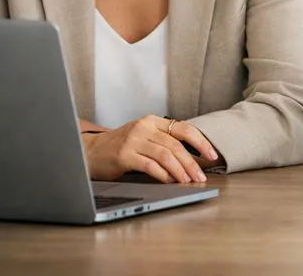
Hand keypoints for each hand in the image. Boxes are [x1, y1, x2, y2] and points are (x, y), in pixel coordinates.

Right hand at [82, 115, 218, 182]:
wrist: (90, 151)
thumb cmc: (121, 147)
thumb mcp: (144, 137)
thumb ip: (163, 141)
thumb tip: (192, 156)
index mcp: (153, 121)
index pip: (184, 129)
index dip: (201, 142)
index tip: (212, 155)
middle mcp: (144, 127)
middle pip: (176, 144)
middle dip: (192, 162)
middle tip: (201, 175)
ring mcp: (133, 140)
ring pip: (165, 155)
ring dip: (180, 170)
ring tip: (188, 181)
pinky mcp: (123, 155)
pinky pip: (149, 165)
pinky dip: (162, 174)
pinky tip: (169, 181)